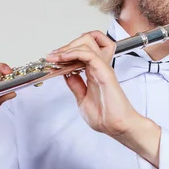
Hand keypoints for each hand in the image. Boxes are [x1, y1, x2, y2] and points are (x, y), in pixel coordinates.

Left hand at [46, 32, 161, 166]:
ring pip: (87, 43)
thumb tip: (66, 74)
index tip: (51, 58)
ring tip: (56, 56)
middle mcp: (99, 67)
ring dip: (68, 47)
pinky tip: (64, 58)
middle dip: (66, 45)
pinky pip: (89, 55)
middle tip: (53, 55)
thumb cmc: (106, 117)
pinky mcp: (104, 72)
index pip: (81, 51)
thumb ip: (75, 85)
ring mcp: (102, 68)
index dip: (65, 52)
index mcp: (94, 72)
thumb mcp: (82, 99)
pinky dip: (74, 53)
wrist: (117, 127)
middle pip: (85, 41)